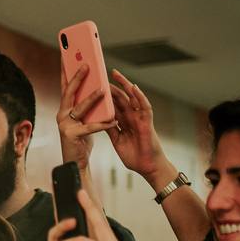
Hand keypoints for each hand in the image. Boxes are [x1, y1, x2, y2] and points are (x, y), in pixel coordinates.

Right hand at [58, 62, 115, 177]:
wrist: (76, 162)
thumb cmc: (81, 140)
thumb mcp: (83, 119)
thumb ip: (85, 106)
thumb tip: (97, 88)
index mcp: (64, 109)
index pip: (65, 86)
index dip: (65, 70)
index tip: (66, 55)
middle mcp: (61, 115)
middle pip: (69, 92)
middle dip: (78, 77)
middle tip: (87, 64)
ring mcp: (65, 125)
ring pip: (80, 108)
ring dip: (92, 98)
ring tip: (103, 89)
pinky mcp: (72, 135)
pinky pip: (90, 127)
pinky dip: (102, 124)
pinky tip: (113, 121)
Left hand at [106, 70, 174, 186]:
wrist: (146, 167)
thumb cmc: (133, 155)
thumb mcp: (117, 139)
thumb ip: (110, 128)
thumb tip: (97, 119)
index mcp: (123, 120)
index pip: (112, 103)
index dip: (103, 94)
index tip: (92, 85)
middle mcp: (131, 116)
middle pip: (120, 97)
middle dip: (111, 85)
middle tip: (99, 73)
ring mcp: (139, 117)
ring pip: (132, 97)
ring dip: (124, 84)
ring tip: (115, 74)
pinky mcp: (147, 121)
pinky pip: (144, 106)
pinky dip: (139, 96)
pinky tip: (133, 87)